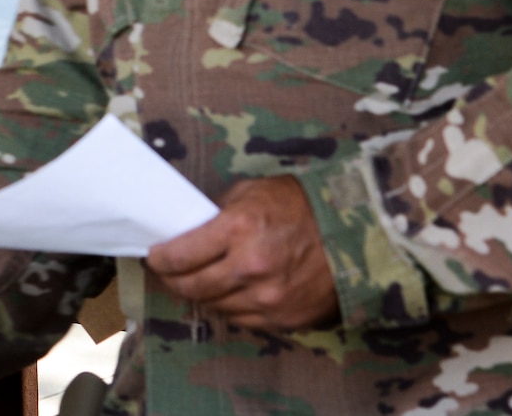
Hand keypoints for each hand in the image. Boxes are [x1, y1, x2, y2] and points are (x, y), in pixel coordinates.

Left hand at [148, 175, 337, 331]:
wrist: (357, 230)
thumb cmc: (301, 204)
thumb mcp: (251, 191)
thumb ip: (216, 213)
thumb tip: (186, 231)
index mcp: (238, 228)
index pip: (179, 255)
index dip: (159, 258)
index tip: (154, 255)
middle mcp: (250, 267)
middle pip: (191, 287)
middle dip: (172, 280)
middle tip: (167, 272)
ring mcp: (269, 298)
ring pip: (214, 306)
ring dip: (200, 295)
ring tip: (196, 281)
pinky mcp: (284, 318)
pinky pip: (242, 319)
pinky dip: (229, 307)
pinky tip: (228, 293)